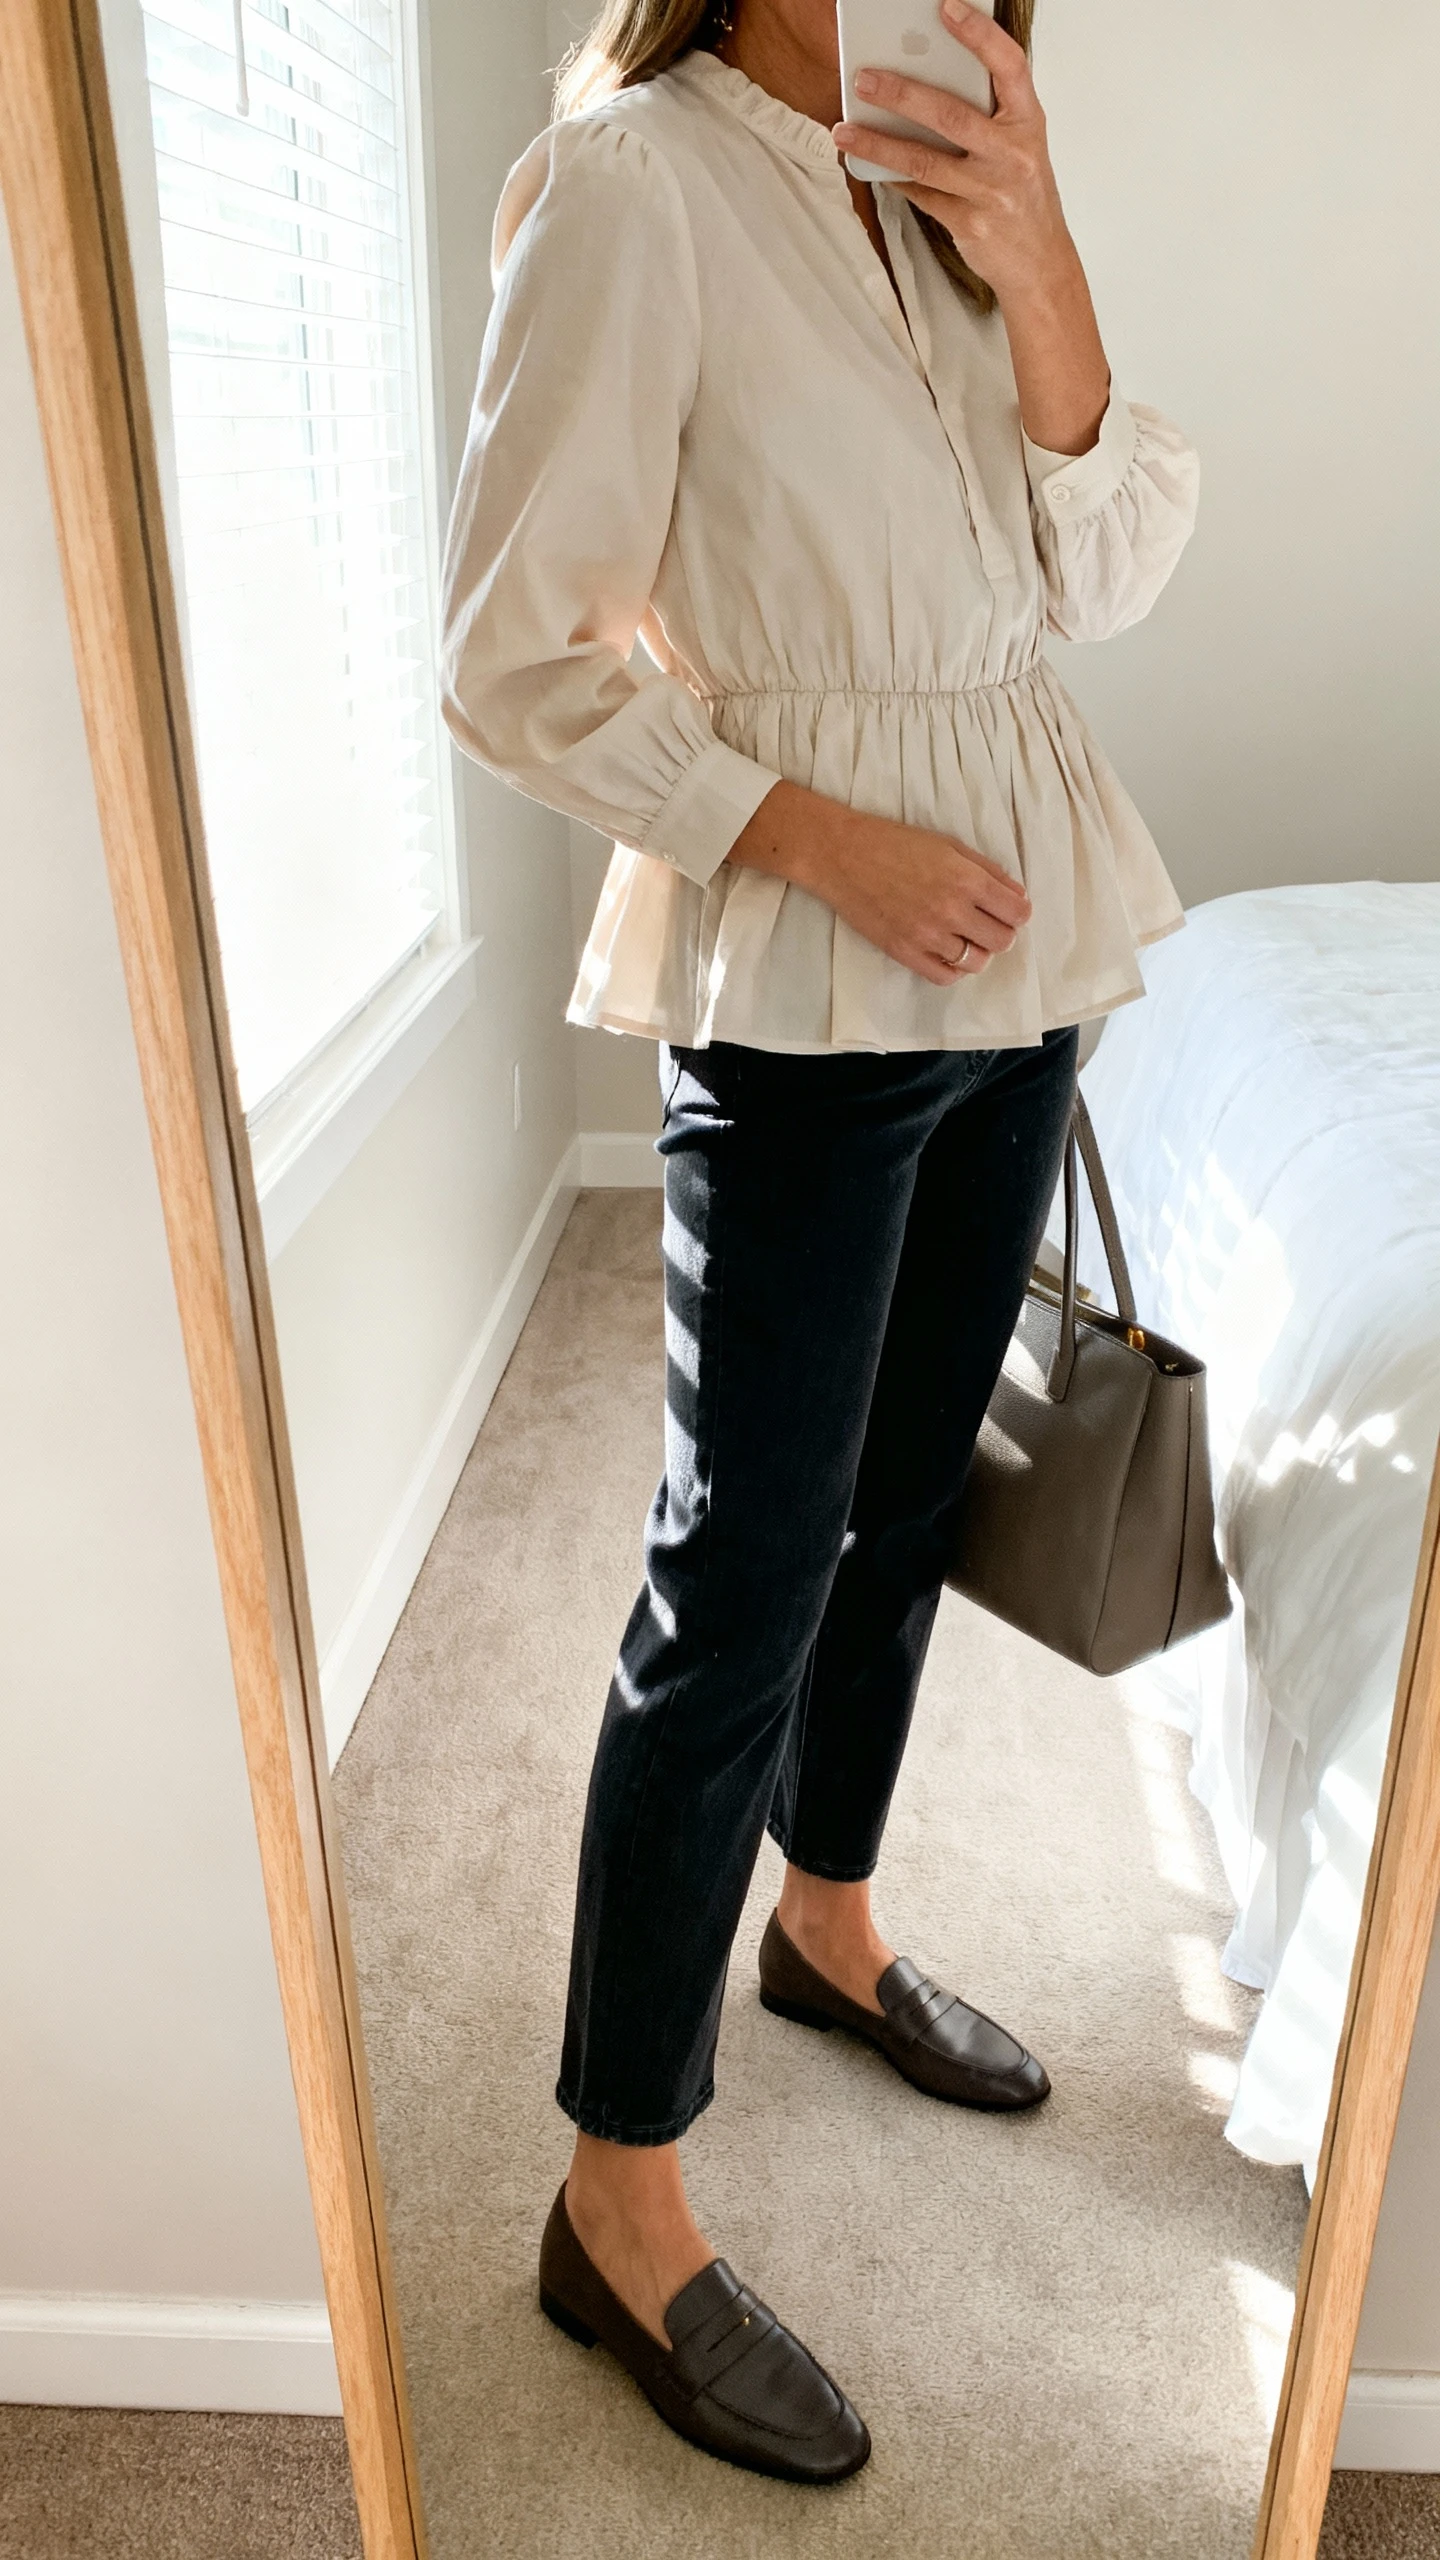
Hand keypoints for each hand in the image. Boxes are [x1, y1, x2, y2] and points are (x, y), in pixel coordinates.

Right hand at [728, 780, 1030, 988]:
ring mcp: (928, 935)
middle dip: (1001, 932)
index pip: (1017, 912)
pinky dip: (953, 969)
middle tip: (985, 922)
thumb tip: (1016, 895)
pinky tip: (947, 952)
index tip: (1009, 909)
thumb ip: (986, 870)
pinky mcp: (905, 952)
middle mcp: (951, 910)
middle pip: (1002, 941)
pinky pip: (945, 976)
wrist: (842, 855)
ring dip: (977, 950)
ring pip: (977, 962)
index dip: (1018, 912)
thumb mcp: (948, 845)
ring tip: (963, 936)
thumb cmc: (894, 843)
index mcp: (966, 878)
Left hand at [831, 0, 1111, 456]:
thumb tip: (925, 80)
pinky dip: (893, 179)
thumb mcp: (1020, 146)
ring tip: (844, 129)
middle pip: (950, 115)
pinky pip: (921, 195)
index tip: (946, 9)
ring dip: (879, 143)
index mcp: (1029, 123)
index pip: (1009, 66)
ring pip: (925, 161)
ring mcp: (991, 192)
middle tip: (865, 78)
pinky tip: (867, 165)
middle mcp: (1013, 155)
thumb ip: (987, 115)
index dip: (979, 35)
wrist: (1040, 264)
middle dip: (901, 93)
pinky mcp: (970, 224)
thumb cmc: (1023, 196)